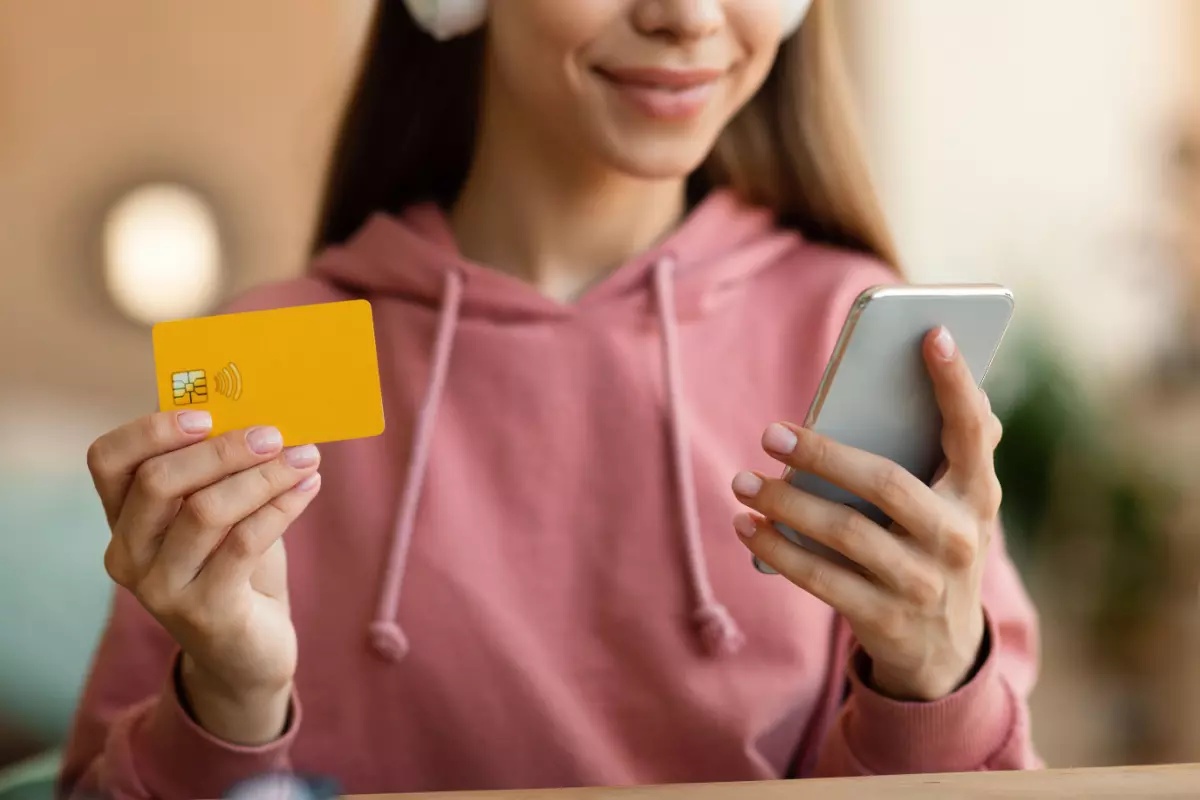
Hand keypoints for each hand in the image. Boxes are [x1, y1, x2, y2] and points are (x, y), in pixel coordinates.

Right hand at [87, 411, 321, 743]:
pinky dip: (281, 507)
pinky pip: (244, 542)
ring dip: (263, 476)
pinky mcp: (205, 611)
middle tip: (275, 434)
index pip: (108, 461)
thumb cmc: (234, 567)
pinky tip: (308, 488)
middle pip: (159, 481)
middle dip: (223, 449)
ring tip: (306, 457)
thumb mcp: (218, 515)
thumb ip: (221, 471)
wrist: (248, 654)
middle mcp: (129, 554)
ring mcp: (161, 588)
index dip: (151, 430)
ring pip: (206, 510)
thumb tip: (261, 412)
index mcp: (122, 519)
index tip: (207, 414)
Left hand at [731, 327, 1001, 700]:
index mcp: (978, 495)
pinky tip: (747, 525)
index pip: (972, 431)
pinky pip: (819, 578)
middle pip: (886, 484)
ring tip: (742, 480)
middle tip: (769, 432)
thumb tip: (937, 367)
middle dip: (823, 454)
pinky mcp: (884, 619)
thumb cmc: (935, 547)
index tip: (933, 332)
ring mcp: (922, 583)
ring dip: (785, 502)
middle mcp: (957, 538)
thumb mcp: (957, 505)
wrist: (944, 652)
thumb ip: (948, 449)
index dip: (956, 383)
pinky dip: (776, 548)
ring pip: (843, 533)